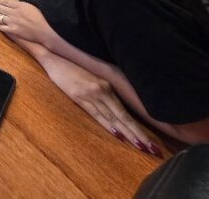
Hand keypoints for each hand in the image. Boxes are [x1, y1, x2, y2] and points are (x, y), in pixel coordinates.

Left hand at [0, 0, 54, 47]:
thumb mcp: (32, 7)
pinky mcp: (13, 30)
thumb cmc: (43, 18)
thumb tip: (18, 5)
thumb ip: (22, 6)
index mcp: (19, 6)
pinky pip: (2, 27)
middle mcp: (14, 13)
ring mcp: (13, 22)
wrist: (45, 30)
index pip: (5, 2)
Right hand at [43, 54, 160, 155]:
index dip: (139, 128)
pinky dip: (107, 125)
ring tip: (141, 146)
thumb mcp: (92, 79)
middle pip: (123, 117)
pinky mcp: (78, 97)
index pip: (126, 112)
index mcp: (108, 86)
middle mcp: (103, 91)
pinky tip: (117, 134)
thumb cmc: (72, 69)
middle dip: (139, 134)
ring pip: (113, 118)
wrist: (55, 59)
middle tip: (153, 150)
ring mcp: (91, 94)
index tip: (150, 142)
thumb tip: (115, 110)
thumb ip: (103, 92)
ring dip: (127, 133)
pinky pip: (96, 114)